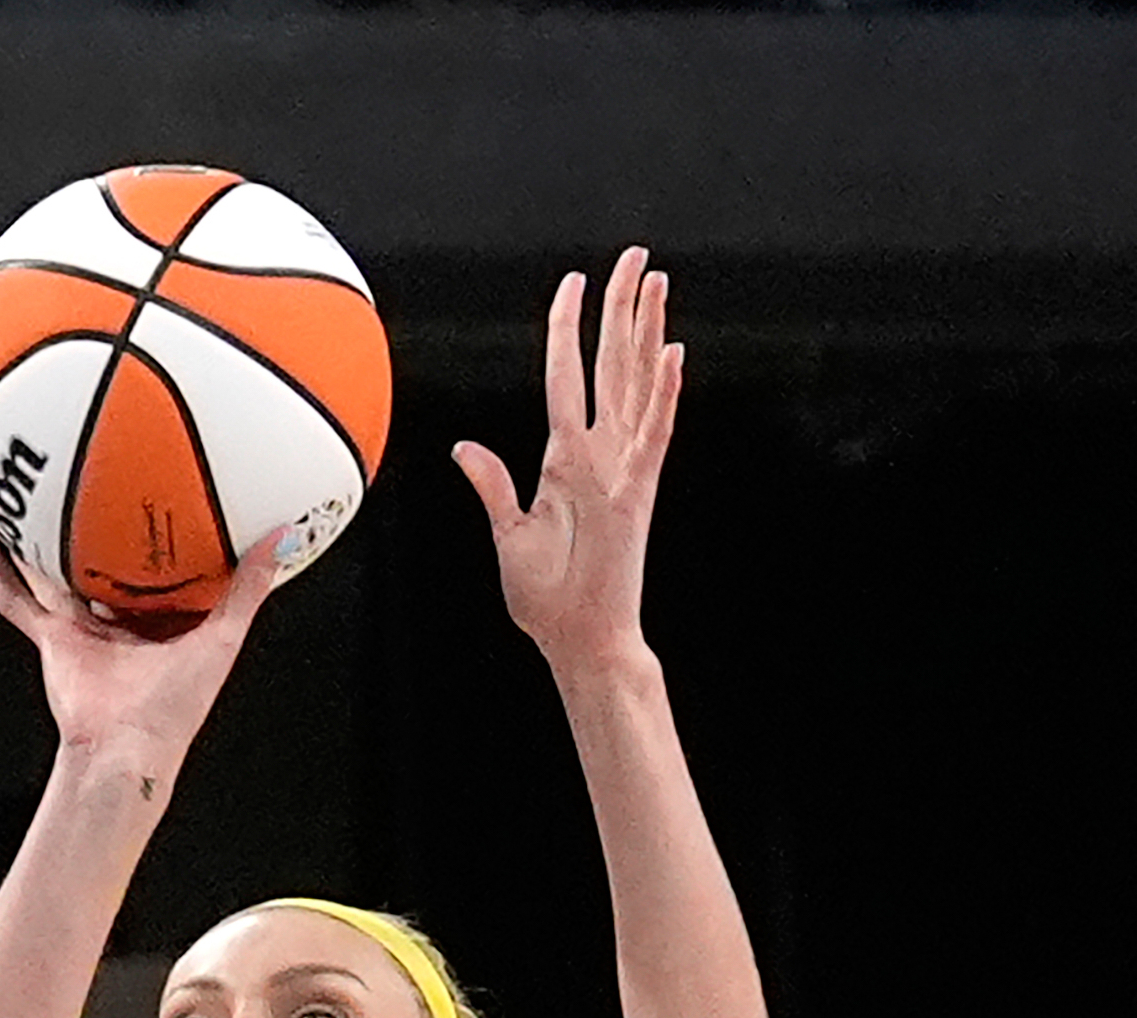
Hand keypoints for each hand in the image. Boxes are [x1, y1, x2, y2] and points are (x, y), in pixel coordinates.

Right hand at [0, 519, 289, 774]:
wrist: (128, 744)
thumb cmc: (176, 707)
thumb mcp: (224, 636)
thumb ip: (248, 587)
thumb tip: (283, 536)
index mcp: (160, 624)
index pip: (159, 572)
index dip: (157, 538)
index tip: (161, 496)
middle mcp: (118, 623)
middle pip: (100, 567)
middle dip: (92, 530)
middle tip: (86, 481)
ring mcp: (80, 630)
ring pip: (49, 573)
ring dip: (31, 537)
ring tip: (16, 493)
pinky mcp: (51, 638)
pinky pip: (15, 596)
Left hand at [454, 249, 683, 666]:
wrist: (578, 641)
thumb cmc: (549, 599)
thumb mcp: (508, 533)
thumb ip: (491, 485)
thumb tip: (465, 448)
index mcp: (565, 458)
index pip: (569, 375)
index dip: (570, 327)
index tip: (574, 283)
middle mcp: (600, 454)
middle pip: (613, 364)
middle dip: (622, 308)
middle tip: (634, 258)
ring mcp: (622, 469)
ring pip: (636, 384)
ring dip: (646, 331)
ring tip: (656, 282)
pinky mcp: (636, 493)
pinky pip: (652, 435)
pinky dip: (661, 396)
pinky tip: (671, 355)